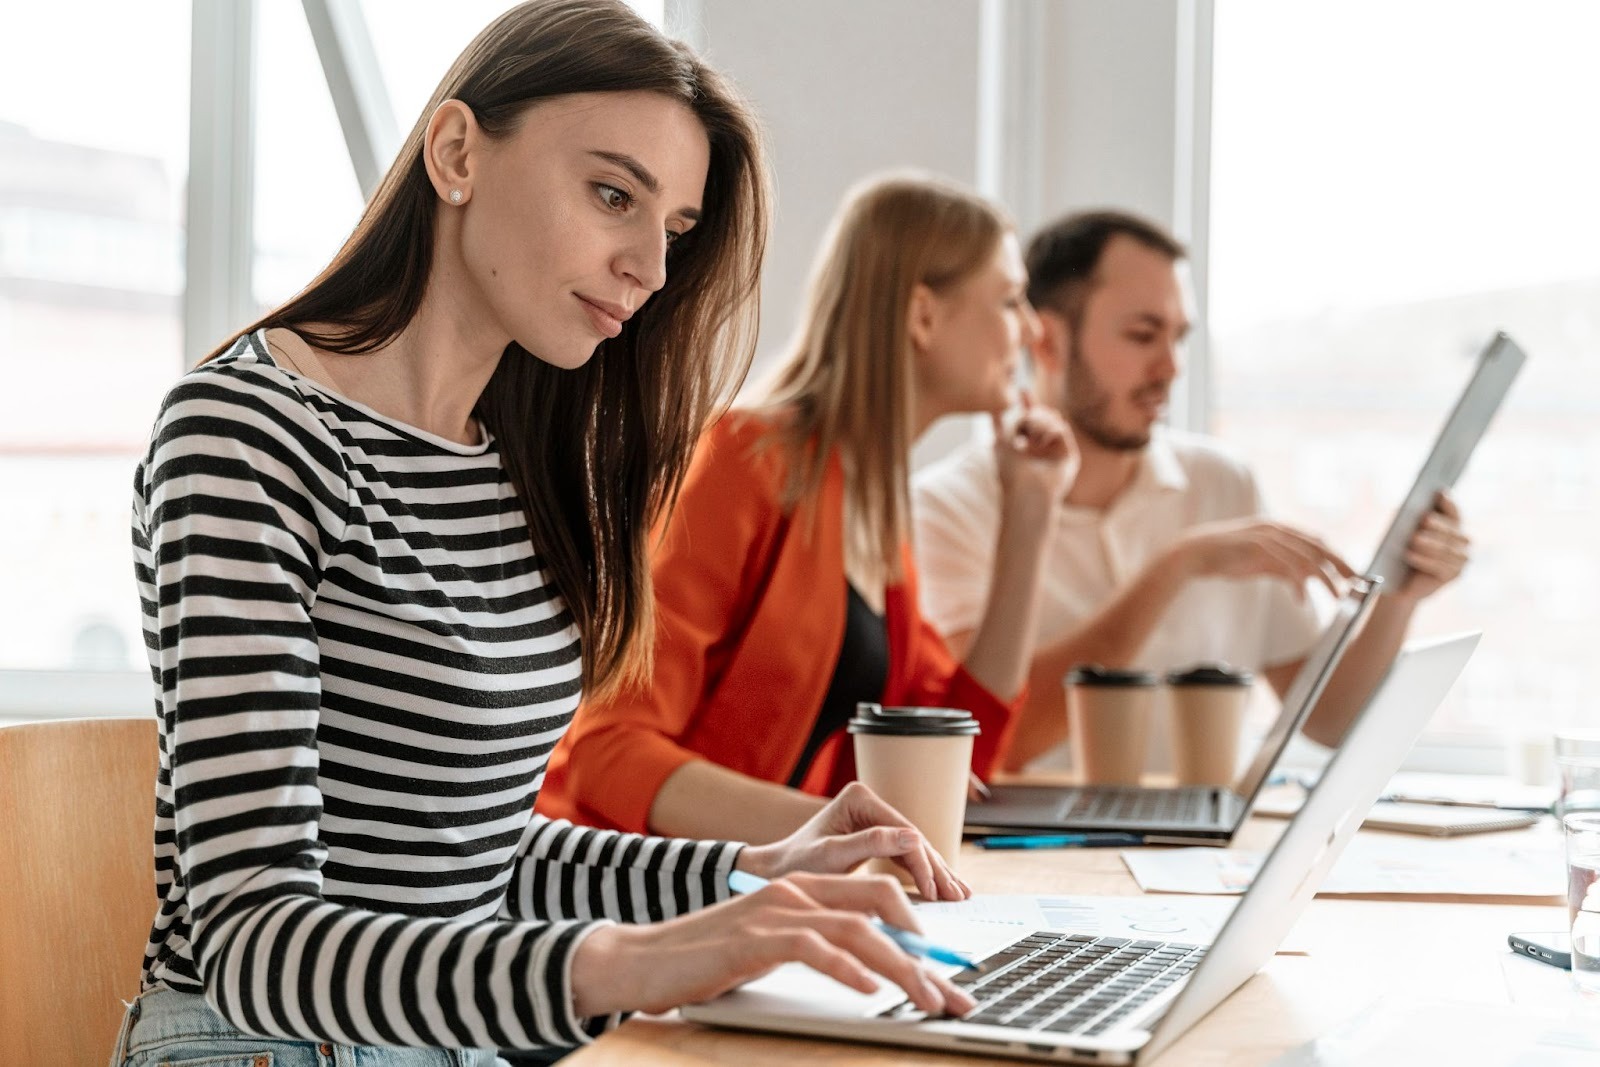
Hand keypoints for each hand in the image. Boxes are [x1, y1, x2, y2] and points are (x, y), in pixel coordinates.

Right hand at [570, 872, 976, 1017]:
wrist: (640, 960)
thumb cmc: (707, 958)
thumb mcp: (773, 947)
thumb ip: (818, 945)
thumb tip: (873, 969)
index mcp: (805, 887)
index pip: (880, 897)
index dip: (923, 934)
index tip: (952, 972)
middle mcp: (796, 890)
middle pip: (882, 904)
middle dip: (927, 952)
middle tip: (953, 993)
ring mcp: (776, 912)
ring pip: (858, 927)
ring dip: (901, 967)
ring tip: (926, 998)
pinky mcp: (754, 938)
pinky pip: (813, 947)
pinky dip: (847, 968)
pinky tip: (869, 990)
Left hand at [738, 781, 970, 900]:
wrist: (774, 873)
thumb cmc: (796, 864)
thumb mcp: (832, 855)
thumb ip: (871, 844)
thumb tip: (914, 838)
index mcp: (859, 798)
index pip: (902, 831)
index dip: (923, 861)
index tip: (934, 889)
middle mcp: (869, 803)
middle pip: (913, 838)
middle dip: (936, 869)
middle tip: (957, 896)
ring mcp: (873, 819)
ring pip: (913, 848)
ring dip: (936, 872)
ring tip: (959, 895)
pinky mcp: (875, 836)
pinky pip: (904, 856)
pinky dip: (922, 874)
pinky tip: (941, 889)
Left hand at [992, 391, 1078, 508]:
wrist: (1026, 490)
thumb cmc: (1010, 470)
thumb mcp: (1002, 442)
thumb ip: (1004, 423)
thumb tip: (1002, 409)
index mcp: (1024, 448)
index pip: (1029, 421)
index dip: (1027, 404)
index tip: (1022, 390)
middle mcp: (1042, 450)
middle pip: (1042, 415)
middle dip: (1032, 413)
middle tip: (1022, 429)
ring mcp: (1055, 452)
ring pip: (1052, 418)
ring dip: (1037, 422)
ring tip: (1028, 440)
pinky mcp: (1069, 456)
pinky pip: (1060, 427)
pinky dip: (1048, 430)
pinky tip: (1041, 443)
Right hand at [1170, 517, 1354, 599]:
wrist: (1192, 555)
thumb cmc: (1224, 559)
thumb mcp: (1259, 563)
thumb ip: (1282, 567)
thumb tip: (1305, 580)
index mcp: (1277, 529)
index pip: (1316, 541)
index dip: (1336, 557)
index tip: (1351, 574)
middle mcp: (1275, 528)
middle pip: (1318, 545)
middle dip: (1340, 564)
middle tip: (1357, 582)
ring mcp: (1266, 534)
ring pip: (1306, 555)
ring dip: (1325, 577)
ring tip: (1337, 594)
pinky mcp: (1256, 545)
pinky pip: (1286, 565)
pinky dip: (1298, 583)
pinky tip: (1302, 599)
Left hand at [1391, 491, 1468, 600]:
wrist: (1394, 583)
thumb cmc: (1396, 552)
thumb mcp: (1399, 532)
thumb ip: (1407, 519)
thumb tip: (1406, 508)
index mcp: (1451, 526)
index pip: (1453, 512)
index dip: (1448, 503)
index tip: (1439, 492)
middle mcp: (1462, 542)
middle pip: (1452, 530)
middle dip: (1438, 524)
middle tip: (1424, 518)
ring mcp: (1460, 560)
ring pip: (1446, 549)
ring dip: (1430, 543)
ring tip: (1414, 538)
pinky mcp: (1452, 576)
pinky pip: (1440, 567)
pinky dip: (1424, 559)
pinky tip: (1410, 554)